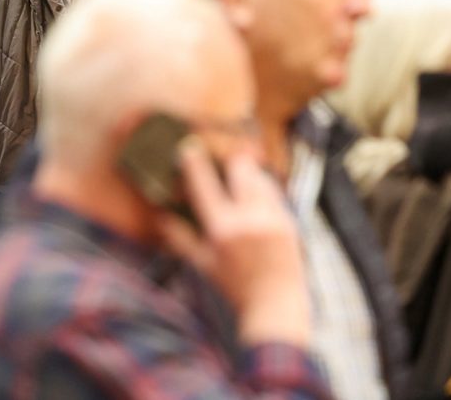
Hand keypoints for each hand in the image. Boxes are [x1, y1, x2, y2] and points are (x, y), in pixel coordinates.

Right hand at [157, 144, 310, 349]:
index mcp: (222, 229)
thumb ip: (181, 240)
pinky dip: (264, 191)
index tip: (188, 148)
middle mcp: (248, 218)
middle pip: (240, 167)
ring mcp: (272, 217)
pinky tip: (257, 200)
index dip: (195, 163)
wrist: (276, 303)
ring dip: (249, 174)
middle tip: (221, 159)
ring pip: (260, 176)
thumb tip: (161, 218)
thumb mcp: (203, 265)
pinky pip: (275, 193)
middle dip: (229, 160)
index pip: (204, 184)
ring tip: (240, 180)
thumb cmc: (234, 287)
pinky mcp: (289, 220)